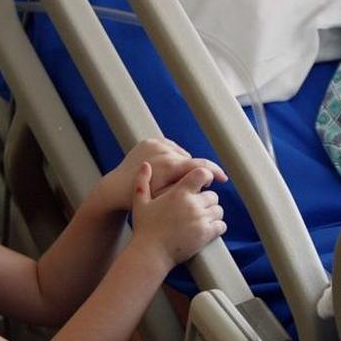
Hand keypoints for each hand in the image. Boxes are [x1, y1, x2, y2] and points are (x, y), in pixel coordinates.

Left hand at [101, 138, 227, 211]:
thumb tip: (206, 181)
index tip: (223, 178)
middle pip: (188, 159)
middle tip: (191, 185)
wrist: (117, 188)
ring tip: (175, 177)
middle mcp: (163, 151)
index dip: (214, 172)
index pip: (199, 166)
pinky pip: (169, 147)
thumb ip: (188, 188)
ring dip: (181, 163)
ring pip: (180, 153)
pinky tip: (167, 168)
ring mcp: (155, 144)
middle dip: (192, 171)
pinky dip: (171, 156)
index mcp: (168, 166)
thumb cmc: (145, 199)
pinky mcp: (149, 141)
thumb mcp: (169, 198)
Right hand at [129, 162, 225, 266]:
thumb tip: (145, 165)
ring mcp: (200, 219)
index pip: (202, 174)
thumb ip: (142, 182)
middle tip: (197, 207)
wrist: (151, 253)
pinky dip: (217, 227)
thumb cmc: (145, 228)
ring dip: (213, 214)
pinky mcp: (206, 234)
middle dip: (207, 200)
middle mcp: (192, 204)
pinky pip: (221, 225)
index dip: (205, 176)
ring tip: (202, 219)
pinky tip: (208, 229)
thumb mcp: (139, 202)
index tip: (203, 182)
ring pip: (218, 210)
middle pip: (213, 195)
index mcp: (179, 193)